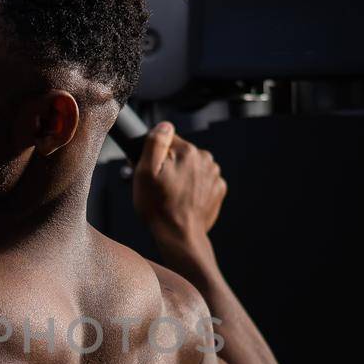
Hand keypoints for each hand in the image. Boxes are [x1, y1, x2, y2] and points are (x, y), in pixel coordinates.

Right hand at [131, 121, 226, 250]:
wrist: (179, 236)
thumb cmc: (160, 208)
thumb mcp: (145, 172)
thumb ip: (155, 143)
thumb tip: (164, 126)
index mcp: (188, 152)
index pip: (167, 140)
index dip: (155, 155)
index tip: (152, 171)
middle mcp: (205, 160)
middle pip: (181, 154)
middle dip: (170, 166)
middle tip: (160, 187)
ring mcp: (214, 175)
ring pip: (191, 168)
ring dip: (182, 177)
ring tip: (172, 196)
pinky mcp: (218, 190)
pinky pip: (202, 182)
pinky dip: (193, 188)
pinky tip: (183, 201)